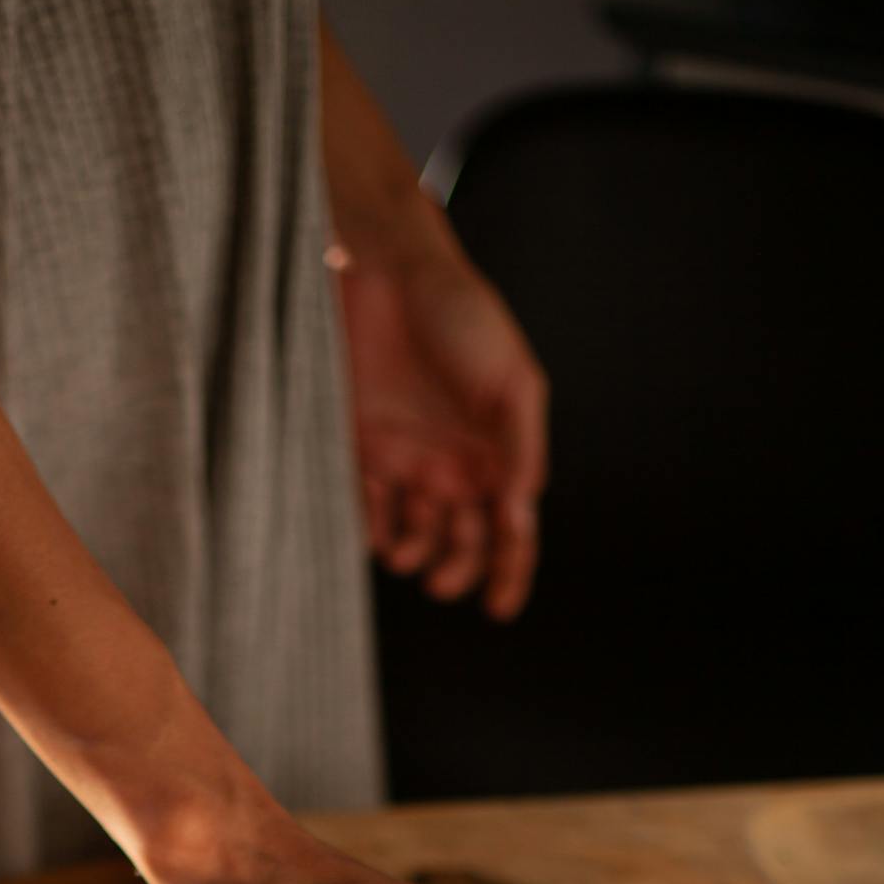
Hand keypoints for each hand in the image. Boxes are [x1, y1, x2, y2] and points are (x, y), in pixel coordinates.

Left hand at [337, 230, 548, 620]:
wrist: (389, 274)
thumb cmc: (463, 317)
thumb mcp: (511, 382)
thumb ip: (520, 450)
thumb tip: (520, 513)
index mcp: (499, 452)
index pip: (511, 527)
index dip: (510, 571)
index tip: (499, 609)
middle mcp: (456, 463)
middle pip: (462, 542)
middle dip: (455, 571)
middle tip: (440, 585)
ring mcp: (408, 459)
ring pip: (413, 535)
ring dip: (411, 555)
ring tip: (404, 552)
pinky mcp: (362, 449)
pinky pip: (365, 508)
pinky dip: (368, 527)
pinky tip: (374, 529)